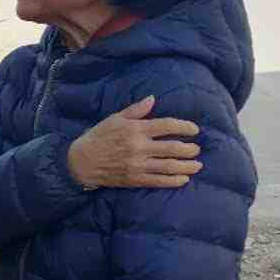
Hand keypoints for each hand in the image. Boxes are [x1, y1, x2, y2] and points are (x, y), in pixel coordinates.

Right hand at [67, 96, 201, 189]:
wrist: (81, 162)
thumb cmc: (98, 137)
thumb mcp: (114, 118)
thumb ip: (136, 110)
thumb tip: (152, 99)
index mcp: (136, 129)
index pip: (167, 125)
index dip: (184, 127)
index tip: (194, 130)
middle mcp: (139, 147)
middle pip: (173, 148)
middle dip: (189, 149)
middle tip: (197, 149)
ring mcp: (138, 165)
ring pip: (169, 166)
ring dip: (187, 166)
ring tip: (197, 165)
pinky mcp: (135, 179)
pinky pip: (159, 181)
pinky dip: (174, 181)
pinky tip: (184, 179)